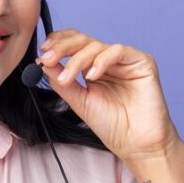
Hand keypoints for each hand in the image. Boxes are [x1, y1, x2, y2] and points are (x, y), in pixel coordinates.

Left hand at [35, 28, 180, 162]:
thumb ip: (62, 81)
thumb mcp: (79, 101)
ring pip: (97, 45)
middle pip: (83, 40)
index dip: (58, 43)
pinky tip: (92, 77)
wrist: (135, 143)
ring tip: (67, 79)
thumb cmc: (111, 125)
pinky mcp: (142, 61)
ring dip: (77, 60)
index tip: (42, 54)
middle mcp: (108, 60)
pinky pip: (118, 51)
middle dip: (62, 48)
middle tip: (47, 59)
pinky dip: (101, 61)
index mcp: (93, 67)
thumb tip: (43, 62)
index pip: (74, 44)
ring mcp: (124, 60)